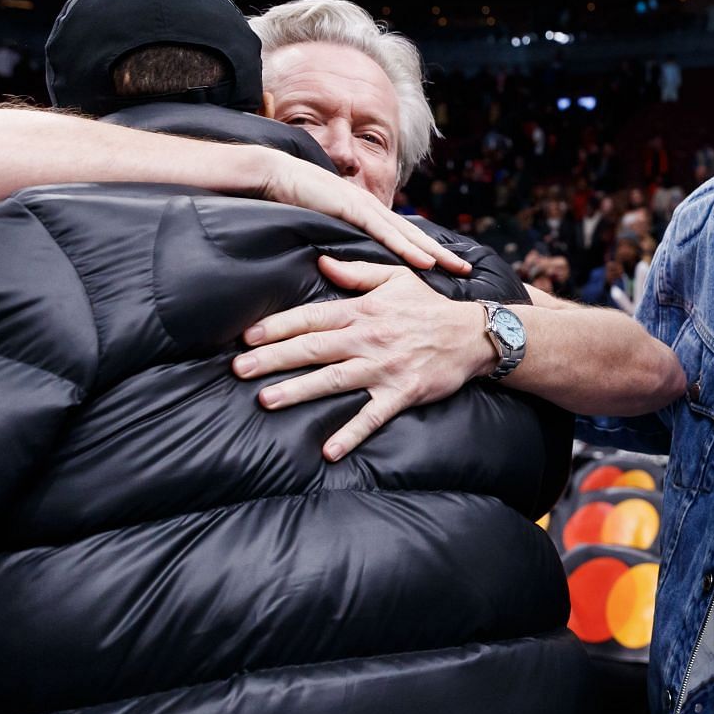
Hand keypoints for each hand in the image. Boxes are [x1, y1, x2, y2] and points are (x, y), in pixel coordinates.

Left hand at [235, 257, 496, 460]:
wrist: (474, 335)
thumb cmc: (430, 306)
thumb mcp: (395, 278)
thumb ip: (356, 272)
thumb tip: (320, 263)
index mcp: (363, 310)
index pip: (312, 317)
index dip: (278, 326)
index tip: (247, 336)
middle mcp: (368, 338)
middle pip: (314, 348)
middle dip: (274, 358)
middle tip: (239, 369)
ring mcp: (384, 368)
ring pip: (334, 380)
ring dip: (299, 391)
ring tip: (267, 400)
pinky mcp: (401, 393)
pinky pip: (372, 416)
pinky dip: (351, 433)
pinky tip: (328, 450)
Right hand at [253, 153, 467, 274]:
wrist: (274, 174)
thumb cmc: (293, 197)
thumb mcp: (322, 220)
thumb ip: (337, 234)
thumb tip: (346, 258)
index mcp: (366, 210)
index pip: (402, 233)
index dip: (425, 248)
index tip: (446, 264)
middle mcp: (372, 207)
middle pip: (414, 234)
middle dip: (442, 252)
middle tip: (466, 269)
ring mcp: (365, 207)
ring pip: (407, 235)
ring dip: (434, 252)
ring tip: (457, 268)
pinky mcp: (354, 210)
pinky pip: (386, 233)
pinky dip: (407, 248)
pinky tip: (426, 262)